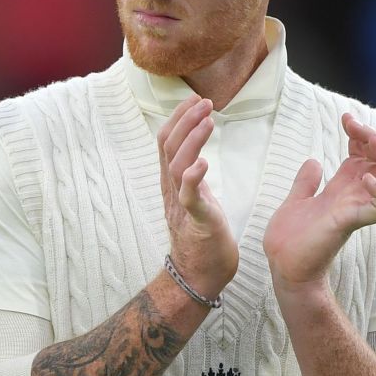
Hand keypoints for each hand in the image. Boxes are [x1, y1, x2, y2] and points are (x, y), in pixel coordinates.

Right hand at [157, 95, 238, 301]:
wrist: (198, 275)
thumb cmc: (202, 237)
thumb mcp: (195, 199)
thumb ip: (192, 178)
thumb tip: (197, 156)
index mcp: (172, 183)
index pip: (167, 142)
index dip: (179, 118)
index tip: (195, 99)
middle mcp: (172, 190)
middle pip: (168, 146)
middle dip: (186, 120)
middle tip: (205, 101)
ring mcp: (181, 205)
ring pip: (177, 165)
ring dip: (192, 139)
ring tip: (208, 120)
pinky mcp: (196, 221)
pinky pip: (190, 197)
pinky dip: (194, 178)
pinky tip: (203, 163)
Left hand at [264, 112, 375, 295]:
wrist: (282, 265)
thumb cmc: (291, 239)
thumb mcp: (296, 200)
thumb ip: (307, 183)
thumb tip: (314, 161)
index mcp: (341, 188)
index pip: (364, 155)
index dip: (360, 134)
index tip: (346, 118)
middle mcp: (352, 197)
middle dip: (374, 139)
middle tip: (354, 125)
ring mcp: (354, 209)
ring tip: (367, 142)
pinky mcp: (350, 222)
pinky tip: (367, 179)